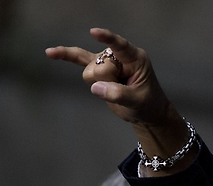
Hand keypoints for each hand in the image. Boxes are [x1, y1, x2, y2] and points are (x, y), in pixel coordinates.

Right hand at [46, 28, 193, 175]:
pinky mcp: (98, 69)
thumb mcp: (137, 101)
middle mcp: (119, 55)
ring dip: (100, 84)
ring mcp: (107, 61)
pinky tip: (50, 53)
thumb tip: (95, 87)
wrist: (147, 111)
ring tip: (117, 89)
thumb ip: (118, 94)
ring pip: (89, 71)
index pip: (120, 45)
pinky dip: (65, 56)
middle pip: (98, 65)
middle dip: (106, 81)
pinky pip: (78, 59)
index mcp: (135, 58)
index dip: (107, 39)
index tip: (94, 32)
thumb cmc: (148, 103)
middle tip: (125, 89)